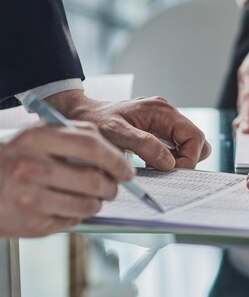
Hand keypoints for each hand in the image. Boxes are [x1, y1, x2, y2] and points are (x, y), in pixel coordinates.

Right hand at [0, 123, 133, 236]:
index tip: (127, 170)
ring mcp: (28, 199)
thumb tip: (116, 154)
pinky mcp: (29, 224)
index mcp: (36, 139)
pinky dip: (76, 216)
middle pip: (93, 180)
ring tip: (91, 198)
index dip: (117, 160)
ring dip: (97, 203)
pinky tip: (66, 206)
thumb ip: (73, 136)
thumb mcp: (35, 135)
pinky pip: (71, 222)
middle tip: (112, 187)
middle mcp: (30, 168)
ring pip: (87, 205)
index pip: (91, 146)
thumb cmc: (11, 158)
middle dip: (111, 186)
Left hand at [46, 91, 210, 170]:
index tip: (170, 172)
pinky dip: (169, 157)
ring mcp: (165, 120)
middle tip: (164, 170)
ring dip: (179, 159)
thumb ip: (144, 145)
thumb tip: (169, 162)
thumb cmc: (95, 121)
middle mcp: (168, 113)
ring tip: (155, 166)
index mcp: (162, 111)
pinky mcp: (159, 128)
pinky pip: (177, 145)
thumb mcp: (116, 134)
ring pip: (189, 144)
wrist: (81, 114)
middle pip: (197, 140)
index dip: (189, 158)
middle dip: (187, 159)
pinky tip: (151, 162)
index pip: (195, 137)